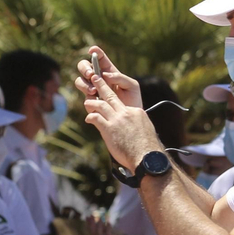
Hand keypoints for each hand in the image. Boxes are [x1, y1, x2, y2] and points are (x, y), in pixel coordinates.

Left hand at [74, 46, 160, 171]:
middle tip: (95, 77)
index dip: (113, 98)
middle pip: (111, 96)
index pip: (122, 103)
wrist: (146, 156)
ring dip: (92, 102)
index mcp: (135, 112)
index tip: (108, 95)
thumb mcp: (144, 130)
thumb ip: (136, 125)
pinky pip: (96, 118)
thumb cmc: (146, 148)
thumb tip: (133, 128)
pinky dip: (91, 116)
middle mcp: (126, 113)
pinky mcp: (109, 129)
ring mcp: (117, 120)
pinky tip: (88, 118)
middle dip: (101, 85)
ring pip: (101, 104)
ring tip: (86, 101)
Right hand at [88, 216, 139, 234]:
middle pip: (93, 233)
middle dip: (91, 224)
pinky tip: (109, 223)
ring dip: (99, 227)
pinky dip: (108, 229)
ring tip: (101, 218)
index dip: (89, 224)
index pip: (93, 231)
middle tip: (91, 215)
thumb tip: (106, 223)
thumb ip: (110, 230)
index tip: (88, 216)